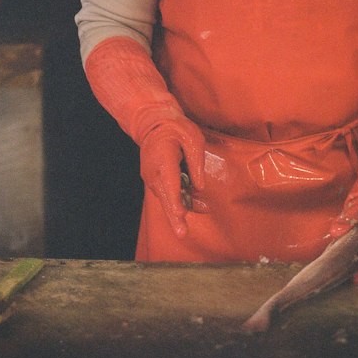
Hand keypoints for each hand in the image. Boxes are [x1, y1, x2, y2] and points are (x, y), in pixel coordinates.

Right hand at [138, 118, 205, 237]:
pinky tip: (197, 201)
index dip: (175, 200)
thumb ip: (196, 162)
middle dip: (174, 217)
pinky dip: (181, 199)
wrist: (152, 124)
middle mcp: (154, 172)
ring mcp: (152, 178)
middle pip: (165, 198)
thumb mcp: (193, 138)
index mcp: (163, 159)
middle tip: (182, 234)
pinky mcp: (155, 181)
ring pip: (169, 198)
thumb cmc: (176, 129)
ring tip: (205, 208)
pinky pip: (168, 194)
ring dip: (184, 206)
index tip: (180, 214)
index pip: (170, 182)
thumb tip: (199, 187)